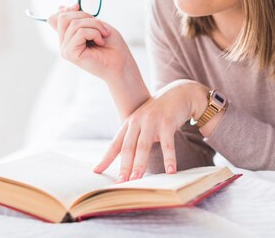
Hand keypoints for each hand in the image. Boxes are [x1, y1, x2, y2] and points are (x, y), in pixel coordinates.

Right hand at [47, 4, 130, 82]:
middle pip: (63, 18)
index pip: (54, 18)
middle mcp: (64, 44)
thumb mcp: (95, 24)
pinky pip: (80, 33)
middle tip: (100, 27)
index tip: (78, 7)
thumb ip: (77, 18)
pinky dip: (94, 33)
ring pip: (74, 24)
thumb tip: (60, 7)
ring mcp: (66, 50)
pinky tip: (101, 42)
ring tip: (104, 35)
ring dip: (95, 25)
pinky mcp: (70, 54)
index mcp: (68, 37)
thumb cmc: (112, 45)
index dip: (66, 10)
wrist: (122, 62)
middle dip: (85, 16)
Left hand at [92, 79, 209, 181]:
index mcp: (129, 123)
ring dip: (139, 164)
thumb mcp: (143, 122)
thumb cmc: (159, 112)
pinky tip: (170, 171)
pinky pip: (167, 144)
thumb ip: (135, 138)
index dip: (106, 158)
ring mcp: (152, 121)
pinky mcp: (167, 123)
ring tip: (136, 180)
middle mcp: (138, 121)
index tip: (96, 171)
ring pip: (143, 146)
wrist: (178, 92)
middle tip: (120, 183)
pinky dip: (169, 158)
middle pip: (127, 147)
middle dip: (123, 166)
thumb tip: (127, 162)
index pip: (115, 144)